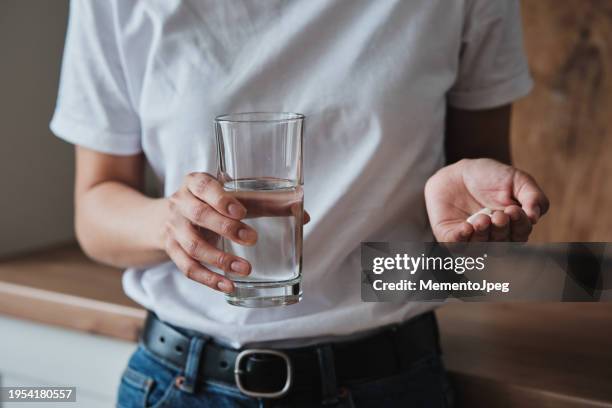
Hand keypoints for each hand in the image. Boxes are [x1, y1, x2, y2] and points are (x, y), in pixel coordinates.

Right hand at [163, 172, 257, 292]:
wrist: (165, 217)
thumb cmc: (208, 203)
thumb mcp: (228, 196)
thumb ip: (264, 203)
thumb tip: (303, 215)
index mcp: (195, 183)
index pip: (203, 186)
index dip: (221, 199)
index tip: (241, 211)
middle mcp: (180, 203)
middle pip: (200, 216)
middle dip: (226, 228)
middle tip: (252, 239)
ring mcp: (174, 229)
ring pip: (193, 246)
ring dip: (220, 260)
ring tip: (246, 269)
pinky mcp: (173, 251)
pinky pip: (188, 268)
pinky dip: (209, 279)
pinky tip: (228, 286)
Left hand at [424, 159, 548, 241]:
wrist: (458, 171)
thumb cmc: (491, 176)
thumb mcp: (518, 180)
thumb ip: (533, 196)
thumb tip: (534, 218)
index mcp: (512, 226)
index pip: (520, 235)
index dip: (519, 226)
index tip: (515, 210)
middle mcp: (492, 236)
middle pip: (501, 245)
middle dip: (501, 230)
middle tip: (499, 215)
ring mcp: (471, 238)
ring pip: (480, 248)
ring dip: (483, 236)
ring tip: (483, 219)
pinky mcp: (449, 236)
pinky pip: (455, 245)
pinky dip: (461, 239)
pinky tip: (466, 227)